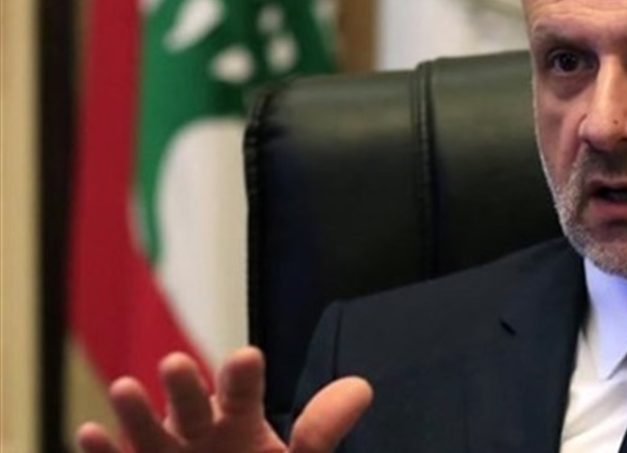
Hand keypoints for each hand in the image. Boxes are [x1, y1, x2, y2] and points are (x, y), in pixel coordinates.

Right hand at [76, 347, 371, 452]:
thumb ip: (320, 432)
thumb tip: (361, 388)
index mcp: (239, 420)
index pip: (243, 393)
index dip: (243, 377)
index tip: (246, 358)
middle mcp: (198, 431)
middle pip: (192, 406)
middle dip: (184, 387)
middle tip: (177, 363)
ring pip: (148, 431)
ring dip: (135, 411)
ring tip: (125, 387)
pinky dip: (102, 449)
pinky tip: (90, 432)